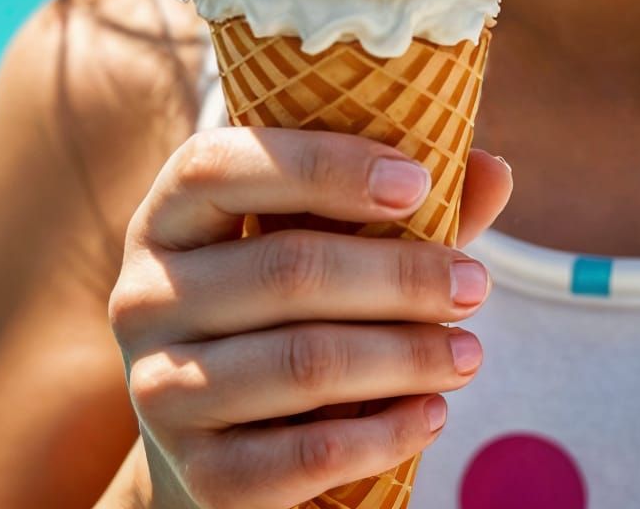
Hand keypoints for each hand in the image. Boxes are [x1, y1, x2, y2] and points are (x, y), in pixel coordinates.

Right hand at [107, 128, 513, 508]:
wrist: (221, 436)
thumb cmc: (291, 301)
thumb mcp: (333, 236)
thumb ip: (408, 203)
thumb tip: (495, 169)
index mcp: (173, 211)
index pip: (225, 164)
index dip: (325, 166)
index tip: (419, 182)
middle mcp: (145, 294)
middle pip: (286, 270)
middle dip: (400, 277)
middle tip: (476, 285)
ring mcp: (158, 389)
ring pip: (301, 364)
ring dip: (404, 357)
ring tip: (470, 353)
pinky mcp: (194, 474)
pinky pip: (299, 458)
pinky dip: (380, 435)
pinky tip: (432, 412)